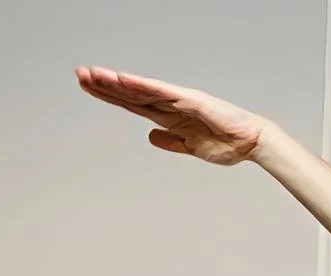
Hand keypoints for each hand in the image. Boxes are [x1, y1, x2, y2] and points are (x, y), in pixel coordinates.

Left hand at [75, 66, 270, 164]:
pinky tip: (124, 80)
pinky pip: (161, 92)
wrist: (251, 143)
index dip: (109, 95)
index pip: (132, 104)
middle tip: (79, 73)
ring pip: (141, 89)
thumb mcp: (190, 147)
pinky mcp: (191, 100)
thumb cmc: (226, 143)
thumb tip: (151, 136)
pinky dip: (142, 86)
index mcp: (169, 116)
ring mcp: (180, 100)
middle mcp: (170, 104)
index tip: (87, 87)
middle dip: (104, 85)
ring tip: (93, 74)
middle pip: (131, 93)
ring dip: (117, 82)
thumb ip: (170, 142)